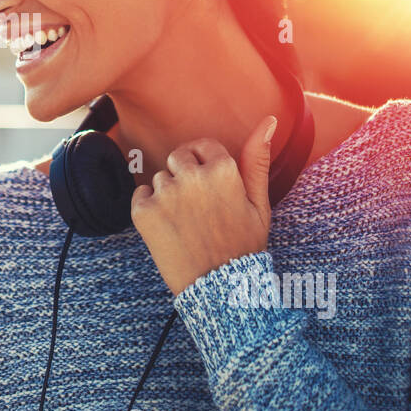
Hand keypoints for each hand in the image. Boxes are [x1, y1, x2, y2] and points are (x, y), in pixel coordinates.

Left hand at [130, 115, 277, 295]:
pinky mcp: (144, 212)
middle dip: (186, 175)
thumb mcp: (259, 204)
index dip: (207, 167)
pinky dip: (150, 208)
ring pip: (160, 177)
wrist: (219, 289)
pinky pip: (141, 195)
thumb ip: (257, 159)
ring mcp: (166, 194)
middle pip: (178, 157)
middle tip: (199, 208)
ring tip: (186, 223)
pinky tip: (169, 228)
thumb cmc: (243, 246)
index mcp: (222, 169)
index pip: (203, 146)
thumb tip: (268, 120)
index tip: (211, 189)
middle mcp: (192, 177)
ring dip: (168, 194)